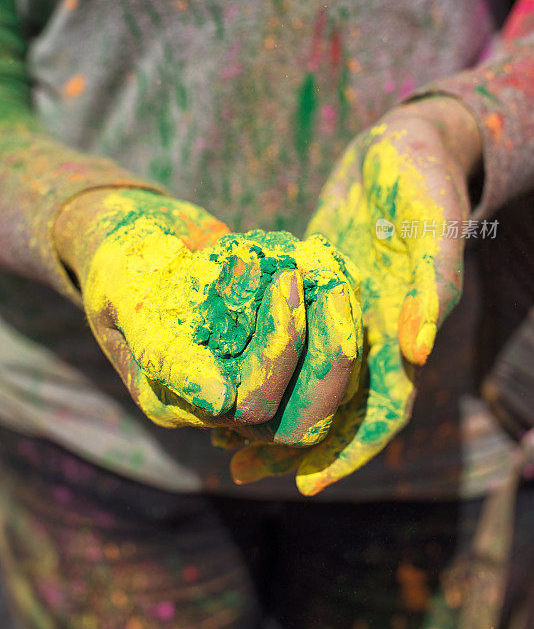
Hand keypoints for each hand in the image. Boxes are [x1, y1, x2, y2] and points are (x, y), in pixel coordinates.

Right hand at [53, 190, 361, 438]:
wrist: (137, 242)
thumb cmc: (120, 265)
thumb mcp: (124, 296)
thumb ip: (162, 350)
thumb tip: (220, 401)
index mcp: (179, 402)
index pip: (253, 402)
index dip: (281, 346)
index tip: (286, 276)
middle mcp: (220, 402)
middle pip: (300, 417)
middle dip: (327, 354)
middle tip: (330, 285)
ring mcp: (251, 377)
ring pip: (321, 391)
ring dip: (339, 336)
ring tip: (335, 275)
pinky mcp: (275, 352)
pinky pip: (324, 355)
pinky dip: (336, 317)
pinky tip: (329, 267)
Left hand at [231, 96, 481, 493]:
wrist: (398, 140)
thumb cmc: (422, 174)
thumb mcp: (434, 221)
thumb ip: (432, 284)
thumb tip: (418, 354)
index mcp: (408, 326)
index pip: (385, 409)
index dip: (352, 451)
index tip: (306, 485)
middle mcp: (373, 328)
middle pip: (335, 404)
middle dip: (294, 441)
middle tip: (240, 466)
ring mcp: (341, 309)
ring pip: (306, 376)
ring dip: (271, 407)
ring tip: (219, 434)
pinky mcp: (315, 287)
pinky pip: (287, 335)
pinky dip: (261, 358)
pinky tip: (222, 369)